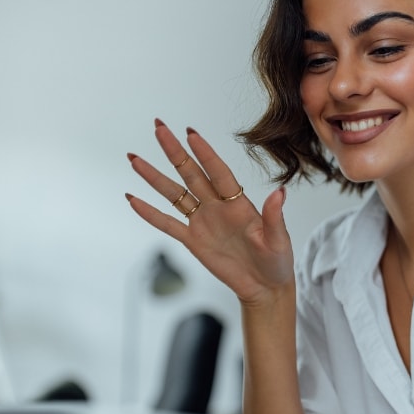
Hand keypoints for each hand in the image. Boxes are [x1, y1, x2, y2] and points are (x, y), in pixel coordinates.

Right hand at [126, 119, 293, 305]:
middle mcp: (217, 206)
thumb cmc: (276, 261)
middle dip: (174, 150)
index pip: (218, 172)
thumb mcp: (278, 240)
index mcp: (238, 203)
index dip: (205, 154)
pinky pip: (167, 224)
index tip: (191, 133)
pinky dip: (149, 213)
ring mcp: (203, 222)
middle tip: (159, 127)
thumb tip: (281, 192)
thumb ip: (274, 216)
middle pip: (190, 173)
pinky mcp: (193, 240)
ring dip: (154, 177)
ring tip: (135, 159)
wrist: (264, 286)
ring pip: (174, 194)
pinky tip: (132, 198)